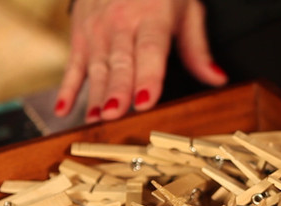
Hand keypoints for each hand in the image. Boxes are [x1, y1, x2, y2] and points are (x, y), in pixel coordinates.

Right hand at [54, 0, 227, 122]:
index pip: (149, 49)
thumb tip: (216, 79)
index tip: (145, 99)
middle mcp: (121, 23)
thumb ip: (197, 48)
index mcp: (151, 16)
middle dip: (117, 89)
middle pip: (120, 62)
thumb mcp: (186, 9)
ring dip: (95, 95)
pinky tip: (63, 110)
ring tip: (96, 120)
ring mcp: (97, 30)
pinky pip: (73, 66)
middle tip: (115, 114)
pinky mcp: (80, 36)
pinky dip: (66, 89)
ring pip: (96, 67)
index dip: (147, 76)